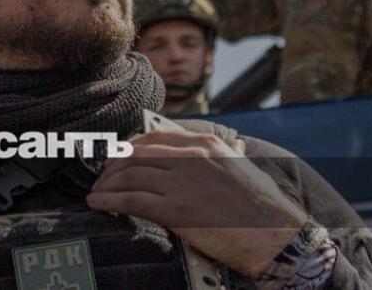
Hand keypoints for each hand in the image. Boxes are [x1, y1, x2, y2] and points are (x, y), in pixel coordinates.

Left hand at [86, 128, 303, 276]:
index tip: (117, 156)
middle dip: (112, 166)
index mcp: (205, 143)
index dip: (128, 147)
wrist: (276, 235)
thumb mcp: (243, 165)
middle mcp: (191, 158)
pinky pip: (131, 201)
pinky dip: (109, 201)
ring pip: (129, 176)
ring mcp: (182, 183)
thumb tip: (230, 145)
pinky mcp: (176, 211)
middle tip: (102, 177)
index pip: (153, 136)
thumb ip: (226, 152)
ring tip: (96, 193)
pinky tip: (99, 204)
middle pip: (135, 154)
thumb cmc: (263, 205)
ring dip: (106, 185)